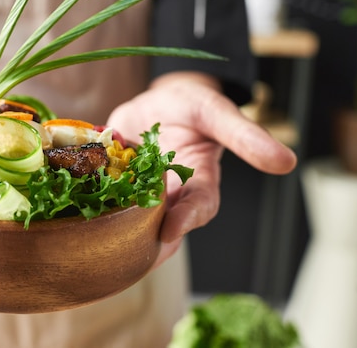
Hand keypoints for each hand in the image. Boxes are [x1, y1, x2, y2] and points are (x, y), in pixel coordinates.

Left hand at [106, 71, 296, 267]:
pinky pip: (103, 197)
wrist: (162, 99)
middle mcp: (169, 193)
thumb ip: (246, 136)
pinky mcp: (114, 181)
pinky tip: (70, 211)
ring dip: (114, 231)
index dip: (187, 219)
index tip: (171, 228)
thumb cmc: (195, 104)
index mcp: (199, 181)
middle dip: (145, 242)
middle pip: (161, 226)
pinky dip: (89, 204)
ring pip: (129, 218)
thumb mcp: (218, 112)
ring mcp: (139, 190)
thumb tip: (286, 163)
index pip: (199, 207)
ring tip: (93, 245)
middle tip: (125, 256)